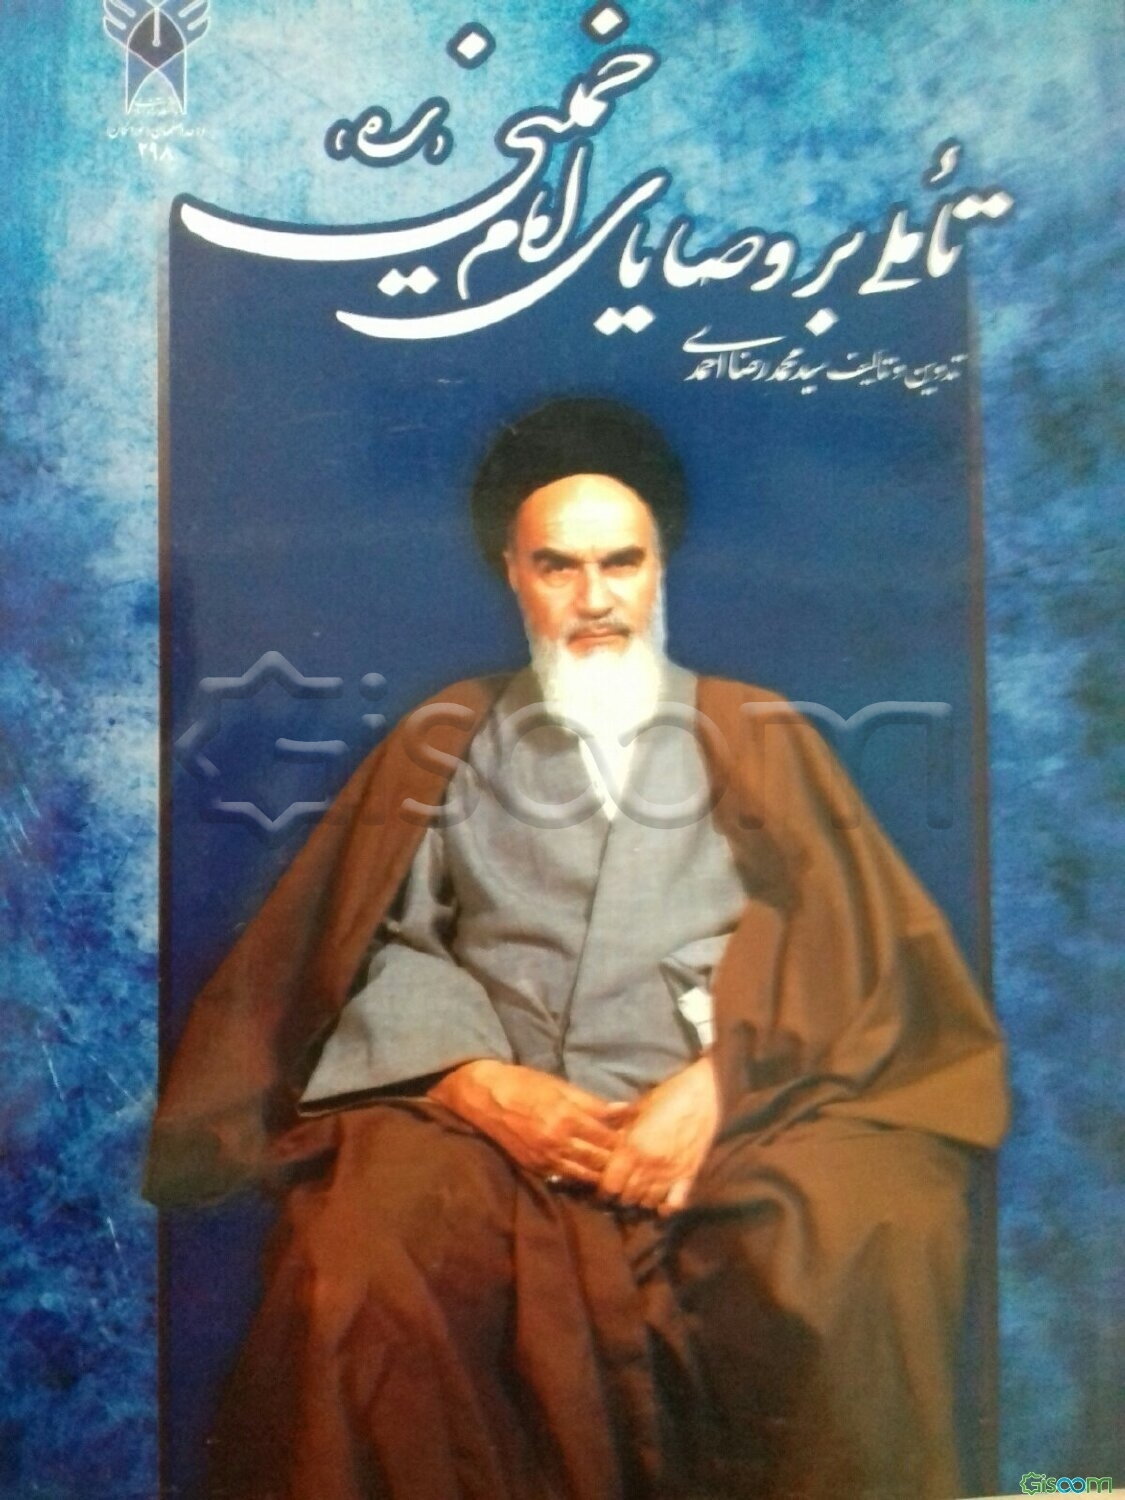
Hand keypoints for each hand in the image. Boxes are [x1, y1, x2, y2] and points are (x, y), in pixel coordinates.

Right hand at [429, 1060, 628, 1185]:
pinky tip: (594, 1176)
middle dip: (620, 1163)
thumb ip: (593, 1103)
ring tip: (621, 1174)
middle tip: (637, 1162)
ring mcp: (545, 1159)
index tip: (641, 1142)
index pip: (607, 1138)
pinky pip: (565, 1179)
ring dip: (604, 1175)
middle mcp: (557, 1143)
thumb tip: (624, 1111)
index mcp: (567, 1118)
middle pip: (599, 1161)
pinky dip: (582, 1179)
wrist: (486, 1097)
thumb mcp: (561, 1086)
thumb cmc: (525, 1084)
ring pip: (585, 1176)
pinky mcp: (535, 1168)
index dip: (627, 1142)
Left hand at [597, 1055, 718, 1214]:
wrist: (705, 1092)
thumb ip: (619, 1117)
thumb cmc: (669, 1094)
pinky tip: (658, 1202)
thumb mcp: (639, 1105)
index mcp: (633, 1147)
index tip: (602, 1187)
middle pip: (627, 1198)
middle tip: (617, 1191)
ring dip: (639, 1202)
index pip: (610, 1186)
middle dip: (619, 1197)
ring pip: (648, 1203)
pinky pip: (674, 1204)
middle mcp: (650, 1165)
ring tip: (636, 1195)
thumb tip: (603, 1117)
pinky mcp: (689, 1175)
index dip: (603, 1190)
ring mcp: (671, 1172)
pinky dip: (664, 1208)